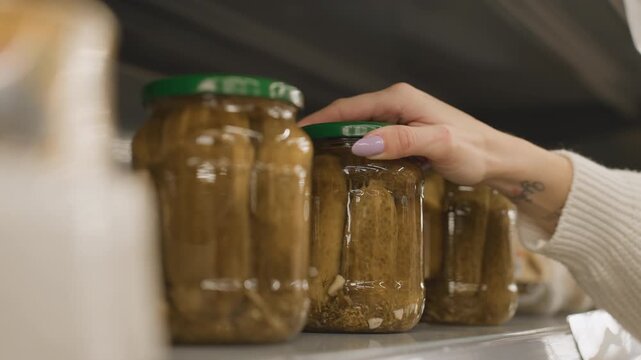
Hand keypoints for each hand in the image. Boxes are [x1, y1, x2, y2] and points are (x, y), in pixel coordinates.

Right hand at [300, 83, 509, 184]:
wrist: (497, 158)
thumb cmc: (472, 150)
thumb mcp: (438, 144)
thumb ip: (401, 140)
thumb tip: (361, 143)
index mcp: (399, 99)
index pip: (348, 107)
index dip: (320, 121)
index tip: (295, 136)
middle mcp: (395, 104)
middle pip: (348, 115)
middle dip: (323, 130)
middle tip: (298, 154)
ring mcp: (399, 118)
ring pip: (358, 127)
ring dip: (336, 140)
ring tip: (313, 160)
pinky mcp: (403, 133)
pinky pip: (371, 138)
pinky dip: (354, 148)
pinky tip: (344, 164)